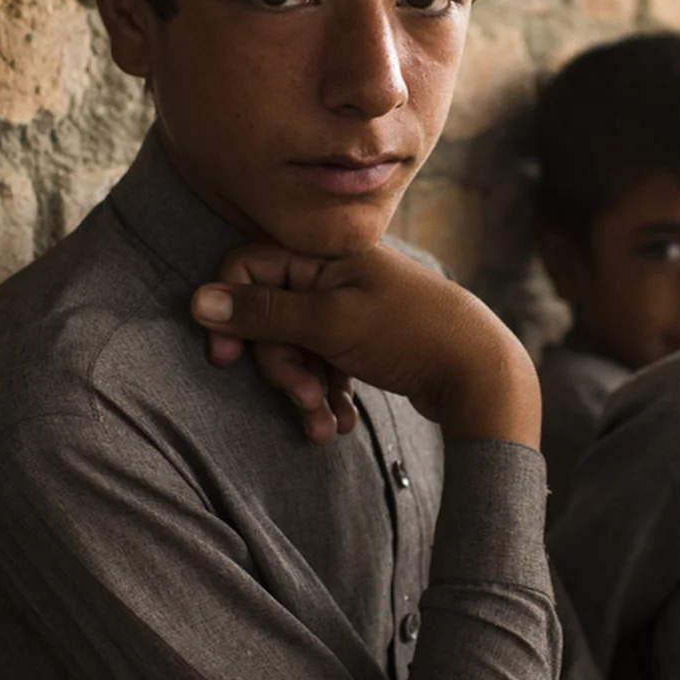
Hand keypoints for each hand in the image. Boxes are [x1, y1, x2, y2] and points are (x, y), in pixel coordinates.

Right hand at [193, 242, 539, 445]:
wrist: (481, 375)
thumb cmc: (410, 335)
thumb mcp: (330, 323)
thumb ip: (263, 313)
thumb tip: (198, 300)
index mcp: (326, 253)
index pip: (249, 268)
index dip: (232, 312)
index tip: (228, 358)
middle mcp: (336, 272)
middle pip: (271, 315)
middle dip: (281, 366)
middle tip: (302, 399)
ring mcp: (350, 306)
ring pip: (297, 346)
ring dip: (303, 390)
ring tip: (323, 426)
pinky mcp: (363, 338)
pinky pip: (325, 362)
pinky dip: (326, 393)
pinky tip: (339, 425)